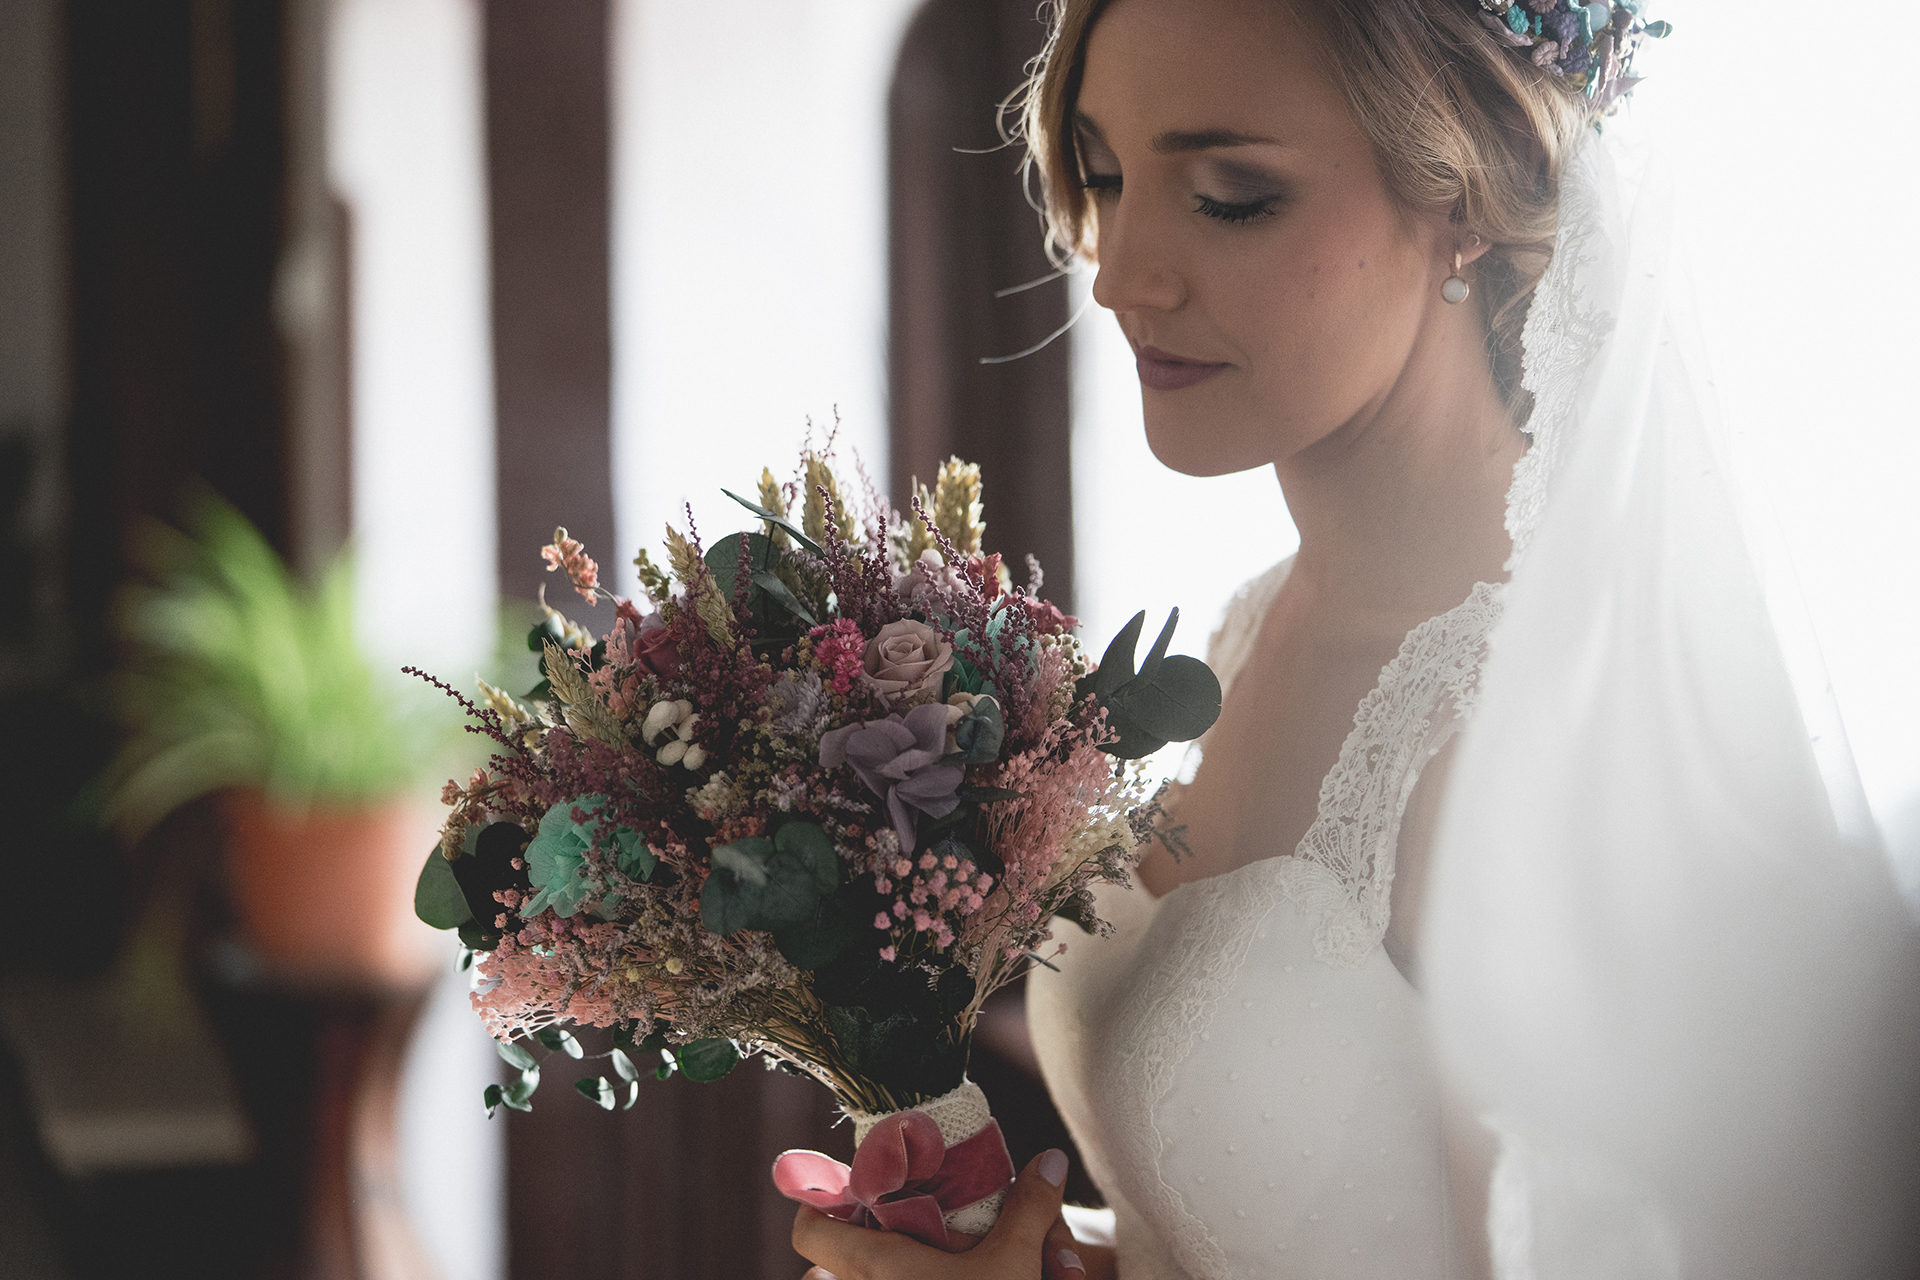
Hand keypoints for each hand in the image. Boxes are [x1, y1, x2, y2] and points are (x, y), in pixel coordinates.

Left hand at [794, 1149, 1088, 1279]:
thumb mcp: (1015, 1264)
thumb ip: (1028, 1208)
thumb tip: (1052, 1158)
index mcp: (875, 1267)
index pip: (808, 1230)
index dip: (819, 1205)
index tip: (848, 1194)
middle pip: (821, 1268)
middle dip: (851, 1249)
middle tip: (889, 1235)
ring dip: (866, 1278)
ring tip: (910, 1268)